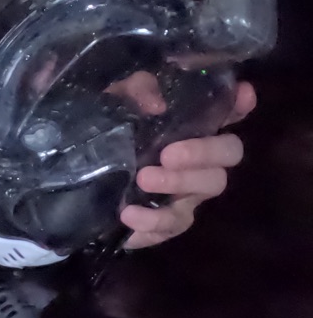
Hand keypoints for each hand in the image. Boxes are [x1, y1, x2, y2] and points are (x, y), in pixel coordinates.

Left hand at [113, 75, 254, 249]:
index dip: (239, 104)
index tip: (244, 93)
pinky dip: (153, 220)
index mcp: (188, 128)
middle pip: (229, 154)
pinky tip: (130, 214)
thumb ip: (134, 92)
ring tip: (144, 180)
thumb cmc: (105, 133)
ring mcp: (188, 192)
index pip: (225, 112)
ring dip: (178, 183)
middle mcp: (199, 160)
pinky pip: (172, 225)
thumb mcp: (113, 103)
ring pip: (206, 189)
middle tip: (168, 154)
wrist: (73, 182)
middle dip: (203, 153)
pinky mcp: (167, 222)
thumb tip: (156, 104)